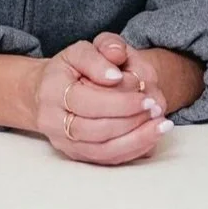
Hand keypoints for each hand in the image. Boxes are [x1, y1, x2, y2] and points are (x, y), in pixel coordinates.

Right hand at [29, 39, 172, 164]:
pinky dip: (131, 150)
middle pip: (94, 129)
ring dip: (135, 139)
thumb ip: (103, 49)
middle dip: (130, 120)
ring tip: (161, 126)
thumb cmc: (70, 68)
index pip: (86, 101)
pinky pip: (105, 159)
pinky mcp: (75, 155)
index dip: (118, 101)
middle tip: (156, 109)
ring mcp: (63, 142)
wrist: (47, 92)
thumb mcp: (83, 48)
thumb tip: (116, 75)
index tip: (145, 95)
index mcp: (52, 89)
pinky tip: (151, 138)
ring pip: (101, 150)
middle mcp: (52, 120)